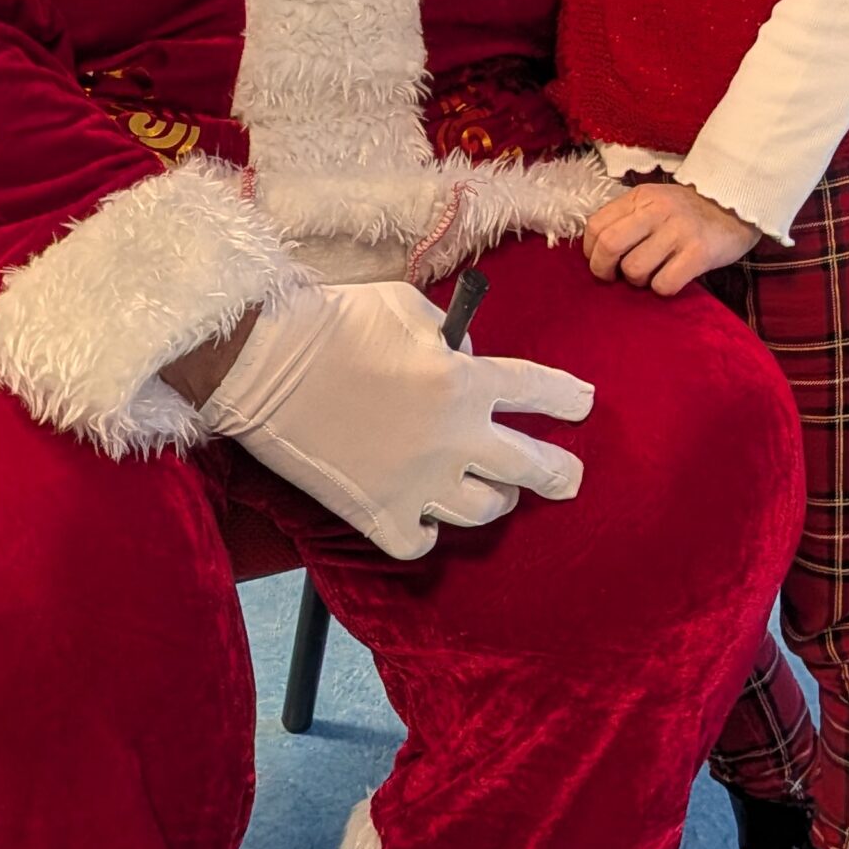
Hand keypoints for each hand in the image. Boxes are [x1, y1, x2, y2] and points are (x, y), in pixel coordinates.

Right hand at [198, 280, 592, 561]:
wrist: (264, 364)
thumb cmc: (334, 322)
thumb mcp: (408, 307)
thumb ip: (451, 335)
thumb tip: (466, 359)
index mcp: (467, 381)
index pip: (541, 392)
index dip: (568, 401)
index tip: (583, 406)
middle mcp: (456, 438)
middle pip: (534, 468)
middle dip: (561, 474)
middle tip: (568, 478)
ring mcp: (420, 483)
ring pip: (486, 511)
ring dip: (493, 499)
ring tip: (490, 493)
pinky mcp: (379, 515)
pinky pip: (424, 542)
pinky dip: (429, 532)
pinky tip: (426, 519)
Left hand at [584, 183, 759, 296]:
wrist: (737, 209)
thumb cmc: (689, 212)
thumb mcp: (655, 203)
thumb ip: (627, 219)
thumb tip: (595, 251)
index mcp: (641, 197)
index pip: (596, 225)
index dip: (590, 251)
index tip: (601, 261)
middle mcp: (657, 210)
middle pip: (609, 246)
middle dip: (603, 270)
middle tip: (614, 277)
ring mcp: (678, 231)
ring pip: (634, 269)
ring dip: (638, 280)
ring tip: (652, 273)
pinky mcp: (698, 253)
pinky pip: (664, 284)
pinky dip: (662, 288)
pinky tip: (671, 278)